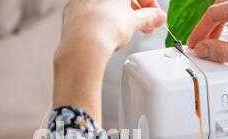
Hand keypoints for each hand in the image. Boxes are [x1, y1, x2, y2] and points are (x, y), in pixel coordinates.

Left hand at [53, 0, 165, 123]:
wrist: (81, 45)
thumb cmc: (105, 28)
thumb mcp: (134, 22)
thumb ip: (147, 18)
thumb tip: (156, 17)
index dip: (151, 7)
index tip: (155, 18)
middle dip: (135, 12)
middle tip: (144, 26)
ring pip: (106, 5)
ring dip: (119, 16)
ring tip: (125, 32)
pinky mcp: (72, 10)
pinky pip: (91, 12)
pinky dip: (101, 20)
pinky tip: (106, 32)